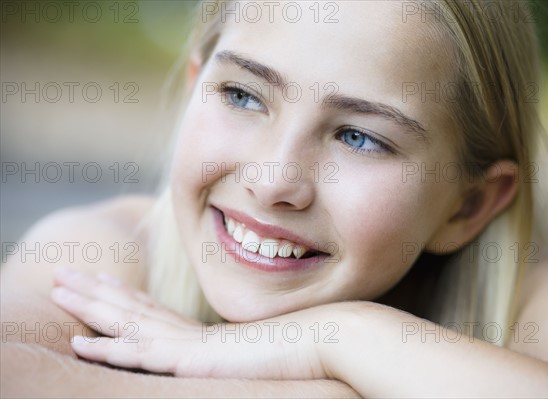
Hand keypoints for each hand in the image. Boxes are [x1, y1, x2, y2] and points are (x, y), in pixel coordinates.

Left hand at [50, 267, 327, 379]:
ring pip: (128, 323)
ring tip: (58, 289)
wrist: (327, 340)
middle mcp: (190, 332)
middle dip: (93, 291)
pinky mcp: (195, 359)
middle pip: (132, 308)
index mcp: (201, 332)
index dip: (120, 295)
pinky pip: (142, 356)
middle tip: (60, 275)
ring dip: (90, 307)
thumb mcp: (260, 348)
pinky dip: (109, 351)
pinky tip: (80, 345)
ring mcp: (190, 344)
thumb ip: (239, 349)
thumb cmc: (304, 346)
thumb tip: (237, 351)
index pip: (151, 310)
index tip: (95, 281)